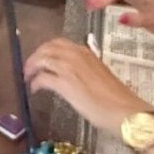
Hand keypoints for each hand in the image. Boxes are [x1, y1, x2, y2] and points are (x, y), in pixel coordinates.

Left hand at [24, 38, 140, 136]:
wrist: (124, 110)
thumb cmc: (116, 98)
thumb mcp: (98, 76)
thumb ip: (84, 70)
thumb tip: (74, 76)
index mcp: (86, 52)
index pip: (59, 43)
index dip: (46, 50)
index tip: (41, 58)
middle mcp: (76, 55)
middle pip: (47, 48)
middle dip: (36, 56)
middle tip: (30, 67)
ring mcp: (69, 68)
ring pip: (42, 59)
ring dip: (32, 67)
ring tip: (28, 77)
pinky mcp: (64, 83)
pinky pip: (42, 78)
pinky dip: (35, 82)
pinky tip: (34, 89)